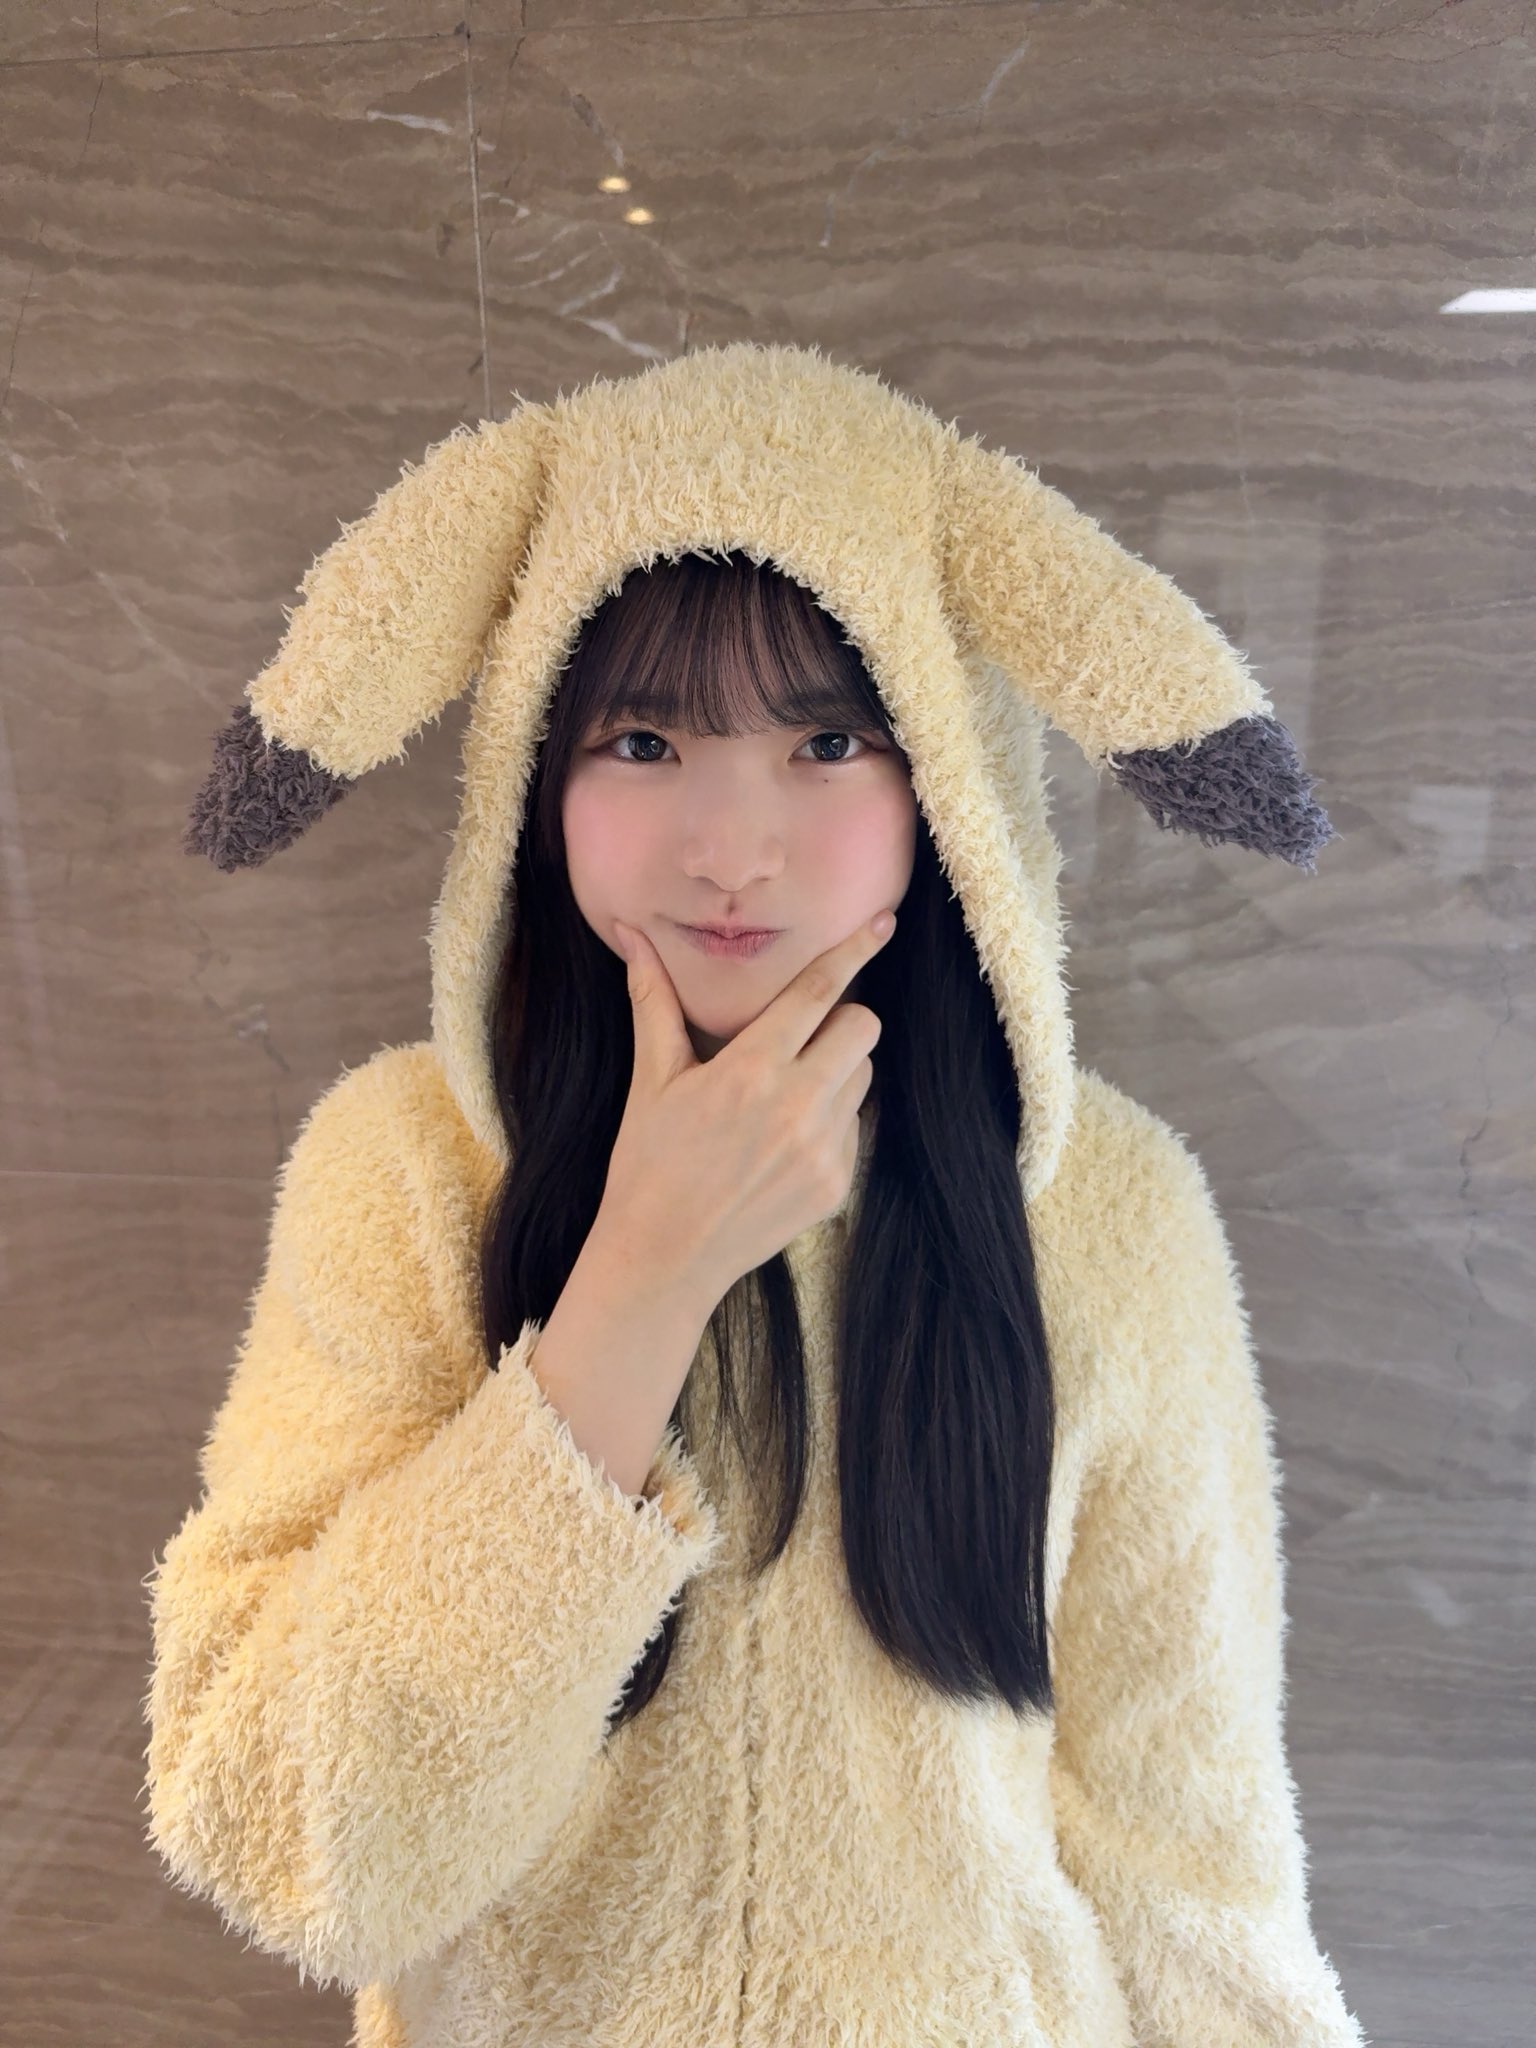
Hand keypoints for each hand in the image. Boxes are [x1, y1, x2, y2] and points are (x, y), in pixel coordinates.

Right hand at [595, 910, 896, 1300]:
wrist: (663, 1256)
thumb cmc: (647, 1163)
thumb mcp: (651, 1079)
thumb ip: (653, 1000)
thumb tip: (631, 932)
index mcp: (751, 1069)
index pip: (819, 992)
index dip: (854, 951)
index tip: (881, 923)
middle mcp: (797, 1105)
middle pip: (863, 1027)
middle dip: (842, 1019)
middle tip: (801, 1037)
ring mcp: (823, 1148)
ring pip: (862, 1076)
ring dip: (835, 1071)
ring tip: (783, 1096)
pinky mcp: (836, 1184)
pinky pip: (854, 1126)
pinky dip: (829, 1121)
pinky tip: (782, 1144)